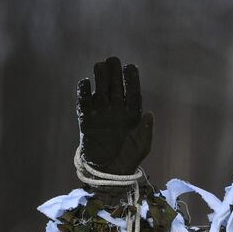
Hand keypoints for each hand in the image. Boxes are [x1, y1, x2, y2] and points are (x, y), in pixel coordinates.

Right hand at [77, 56, 152, 174]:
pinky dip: (83, 92)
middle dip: (114, 73)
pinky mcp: (86, 119)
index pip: (132, 93)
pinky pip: (84, 102)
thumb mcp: (142, 146)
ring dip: (100, 78)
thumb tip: (149, 114)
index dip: (131, 79)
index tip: (131, 67)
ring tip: (100, 66)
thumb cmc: (129, 158)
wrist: (109, 171)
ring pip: (100, 91)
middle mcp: (116, 110)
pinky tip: (85, 82)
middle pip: (115, 87)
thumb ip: (146, 130)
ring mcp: (101, 113)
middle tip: (113, 60)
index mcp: (132, 114)